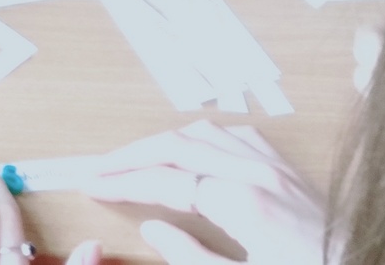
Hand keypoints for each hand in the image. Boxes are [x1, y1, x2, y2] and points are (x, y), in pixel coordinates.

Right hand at [81, 121, 329, 264]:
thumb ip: (194, 259)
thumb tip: (152, 229)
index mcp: (244, 203)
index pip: (166, 181)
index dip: (124, 182)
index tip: (92, 186)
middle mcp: (258, 173)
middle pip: (179, 144)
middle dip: (133, 155)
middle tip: (98, 170)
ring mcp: (278, 167)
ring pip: (206, 132)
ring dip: (164, 142)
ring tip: (136, 160)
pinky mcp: (293, 173)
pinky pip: (239, 136)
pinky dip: (205, 137)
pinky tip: (195, 151)